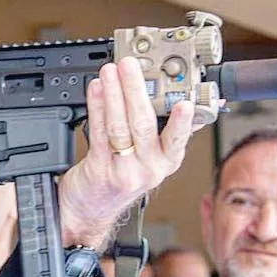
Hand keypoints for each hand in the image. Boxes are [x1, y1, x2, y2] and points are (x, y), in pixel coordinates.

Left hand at [58, 56, 193, 248]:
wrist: (91, 210)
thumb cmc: (121, 178)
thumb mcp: (149, 159)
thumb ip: (161, 132)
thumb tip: (177, 97)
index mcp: (167, 161)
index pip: (178, 139)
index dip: (182, 121)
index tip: (185, 103)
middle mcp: (149, 169)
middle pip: (144, 124)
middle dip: (136, 90)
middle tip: (130, 65)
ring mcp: (124, 171)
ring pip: (120, 126)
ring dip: (114, 94)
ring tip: (110, 72)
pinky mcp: (100, 170)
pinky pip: (99, 133)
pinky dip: (97, 108)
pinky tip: (96, 91)